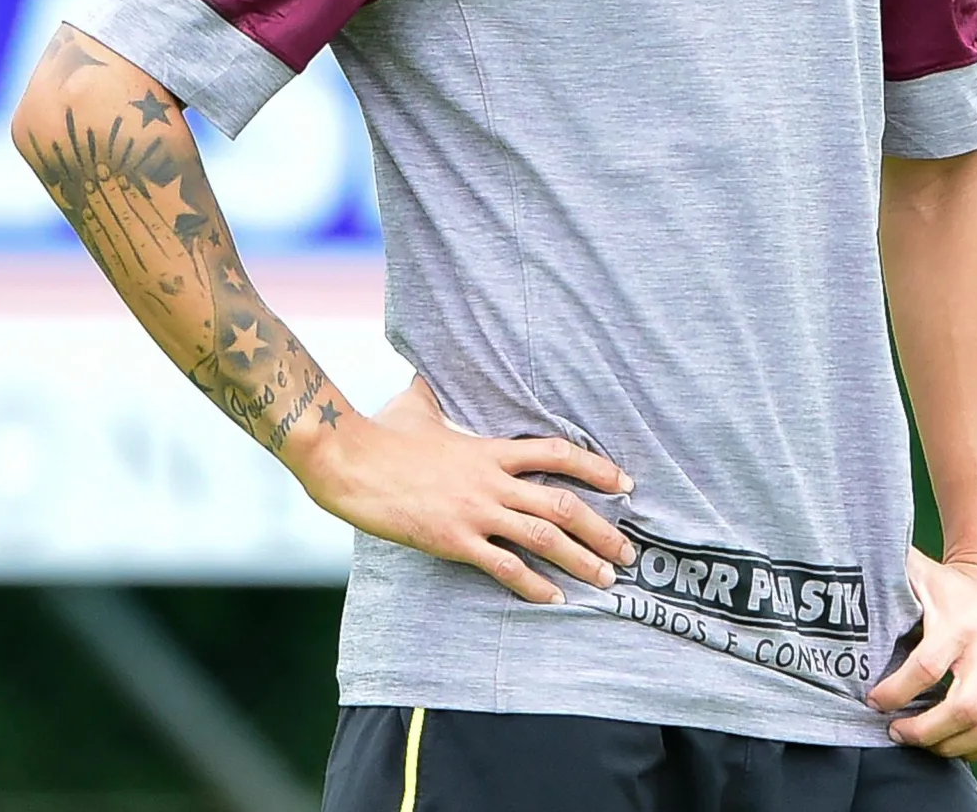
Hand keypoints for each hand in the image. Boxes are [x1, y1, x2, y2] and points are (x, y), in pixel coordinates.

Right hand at [295, 376, 636, 604]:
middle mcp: (491, 481)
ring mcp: (474, 511)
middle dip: (601, 530)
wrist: (348, 460)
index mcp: (488, 449)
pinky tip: (553, 599)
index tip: (626, 483)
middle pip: (562, 503)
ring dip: (580, 560)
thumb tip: (422, 377)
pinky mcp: (453, 539)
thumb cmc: (379, 433)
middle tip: (628, 552)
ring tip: (607, 580)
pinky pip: (503, 565)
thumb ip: (429, 395)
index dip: (596, 468)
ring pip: (543, 537)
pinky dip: (532, 584)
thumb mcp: (413, 406)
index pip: (557, 453)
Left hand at [865, 546, 976, 758]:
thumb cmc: (947, 586)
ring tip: (921, 741)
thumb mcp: (917, 575)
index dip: (895, 692)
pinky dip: (976, 750)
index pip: (927, 667)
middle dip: (924, 732)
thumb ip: (885, 580)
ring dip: (950, 746)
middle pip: (964, 709)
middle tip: (895, 732)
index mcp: (960, 624)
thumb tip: (835, 583)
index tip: (872, 701)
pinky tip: (949, 741)